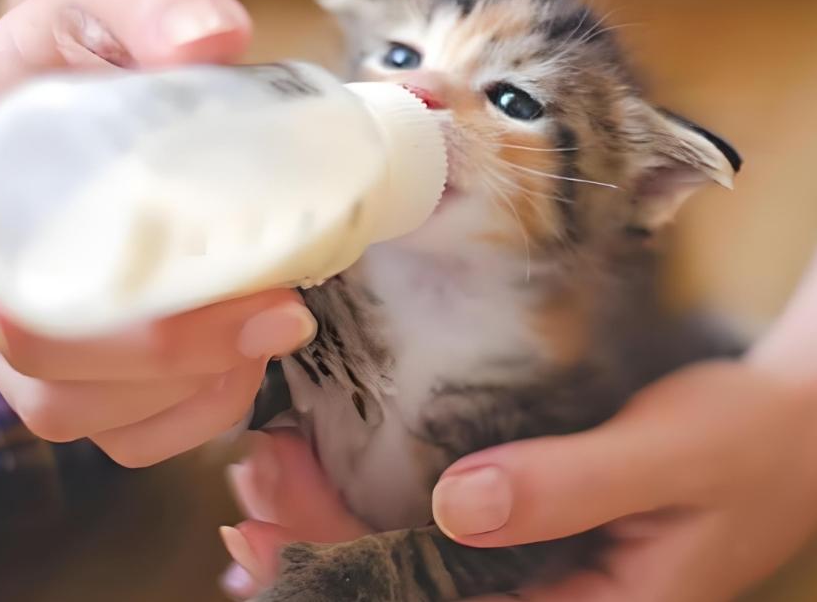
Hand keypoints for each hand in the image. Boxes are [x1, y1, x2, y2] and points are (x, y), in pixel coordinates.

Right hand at [0, 0, 315, 466]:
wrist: (133, 74)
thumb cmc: (107, 34)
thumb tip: (208, 41)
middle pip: (19, 356)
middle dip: (140, 357)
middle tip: (262, 311)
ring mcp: (45, 329)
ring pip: (76, 410)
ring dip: (181, 388)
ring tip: (273, 320)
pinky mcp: (103, 365)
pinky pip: (131, 431)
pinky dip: (197, 411)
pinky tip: (251, 355)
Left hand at [220, 362, 816, 600]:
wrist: (788, 427)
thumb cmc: (741, 441)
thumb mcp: (665, 459)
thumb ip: (569, 486)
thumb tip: (459, 507)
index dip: (342, 581)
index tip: (267, 538)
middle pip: (410, 595)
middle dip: (319, 552)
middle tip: (250, 495)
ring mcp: (540, 574)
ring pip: (417, 569)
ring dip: (336, 532)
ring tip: (266, 485)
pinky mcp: (537, 534)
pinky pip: (445, 540)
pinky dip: (379, 516)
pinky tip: (327, 492)